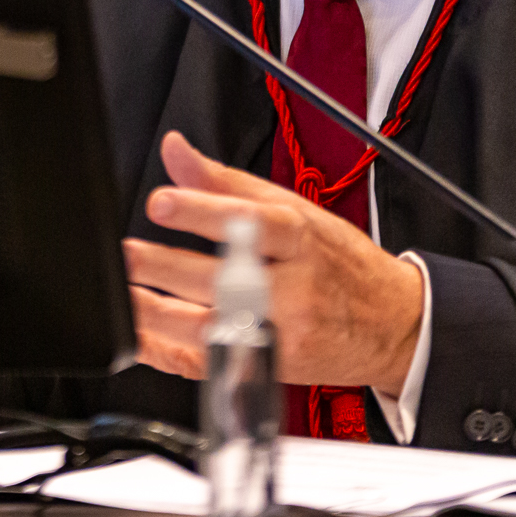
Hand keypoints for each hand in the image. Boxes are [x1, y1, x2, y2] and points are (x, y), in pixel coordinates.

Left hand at [122, 130, 423, 394]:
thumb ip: (225, 182)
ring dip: (159, 314)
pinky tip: (142, 337)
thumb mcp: (292, 208)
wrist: (391, 323)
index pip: (250, 222)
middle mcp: (292, 288)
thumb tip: (176, 150)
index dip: (203, 211)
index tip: (163, 201)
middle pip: (225, 279)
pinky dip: (171, 353)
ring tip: (124, 295)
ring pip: (213, 328)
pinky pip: (211, 364)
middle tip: (128, 254)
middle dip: (168, 267)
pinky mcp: (270, 367)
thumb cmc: (337, 262)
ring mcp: (282, 333)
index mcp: (299, 239)